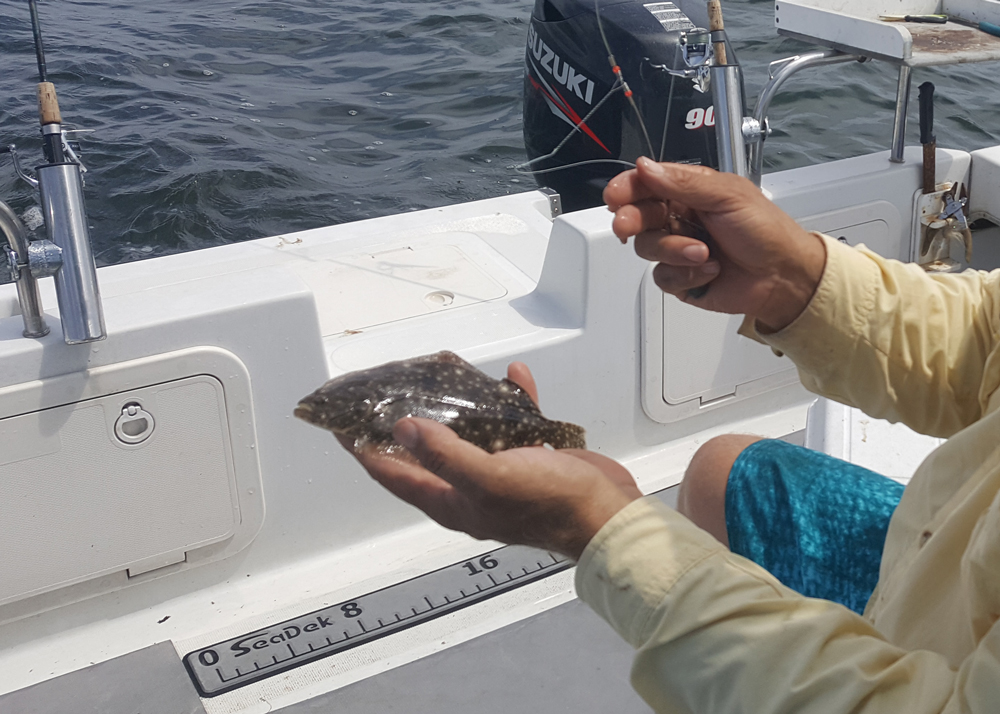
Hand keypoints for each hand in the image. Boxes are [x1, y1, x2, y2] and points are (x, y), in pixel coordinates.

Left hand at [347, 363, 641, 559]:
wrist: (608, 515)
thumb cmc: (547, 503)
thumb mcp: (488, 478)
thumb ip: (443, 454)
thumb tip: (401, 429)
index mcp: (449, 500)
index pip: (391, 472)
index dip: (362, 447)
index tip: (339, 421)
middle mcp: (468, 488)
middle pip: (425, 449)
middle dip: (407, 417)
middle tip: (393, 384)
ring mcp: (500, 473)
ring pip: (469, 432)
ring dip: (460, 403)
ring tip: (448, 372)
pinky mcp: (530, 459)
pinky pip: (513, 423)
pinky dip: (512, 401)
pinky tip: (514, 378)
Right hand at [604, 157, 826, 331]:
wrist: (783, 276)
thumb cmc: (765, 230)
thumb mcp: (727, 196)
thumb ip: (683, 182)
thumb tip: (646, 167)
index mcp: (689, 191)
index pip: (647, 184)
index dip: (627, 188)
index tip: (615, 196)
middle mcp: (679, 218)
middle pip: (637, 216)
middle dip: (632, 221)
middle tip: (627, 227)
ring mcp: (678, 249)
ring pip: (647, 248)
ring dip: (674, 250)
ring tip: (704, 253)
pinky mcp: (681, 278)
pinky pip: (662, 276)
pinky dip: (686, 275)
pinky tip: (710, 270)